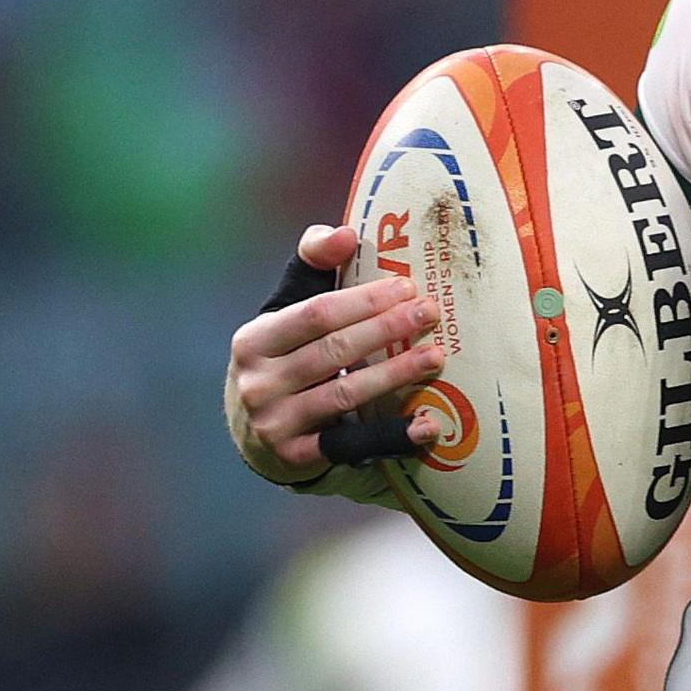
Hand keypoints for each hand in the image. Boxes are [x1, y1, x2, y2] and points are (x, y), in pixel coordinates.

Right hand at [225, 224, 444, 482]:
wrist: (253, 432)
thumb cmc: (282, 357)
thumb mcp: (284, 311)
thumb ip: (312, 267)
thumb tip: (345, 232)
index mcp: (255, 339)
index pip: (316, 314)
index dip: (363, 299)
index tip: (407, 286)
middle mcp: (259, 382)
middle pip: (334, 350)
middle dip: (386, 329)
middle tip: (431, 312)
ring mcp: (276, 423)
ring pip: (344, 394)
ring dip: (395, 374)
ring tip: (436, 357)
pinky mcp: (298, 457)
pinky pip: (352, 444)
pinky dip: (392, 436)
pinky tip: (428, 425)